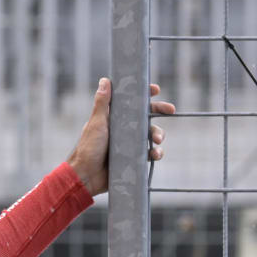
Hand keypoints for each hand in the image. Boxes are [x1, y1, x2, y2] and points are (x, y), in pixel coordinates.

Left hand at [66, 78, 175, 195]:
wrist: (86, 176)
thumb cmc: (87, 148)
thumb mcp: (96, 123)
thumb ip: (102, 103)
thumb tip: (105, 80)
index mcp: (114, 118)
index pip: (131, 103)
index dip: (144, 95)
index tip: (156, 90)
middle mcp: (123, 129)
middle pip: (146, 116)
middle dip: (159, 112)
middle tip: (170, 110)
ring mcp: (128, 144)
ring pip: (150, 134)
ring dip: (158, 134)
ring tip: (157, 140)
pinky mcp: (133, 158)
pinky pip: (149, 153)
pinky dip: (155, 153)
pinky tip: (155, 155)